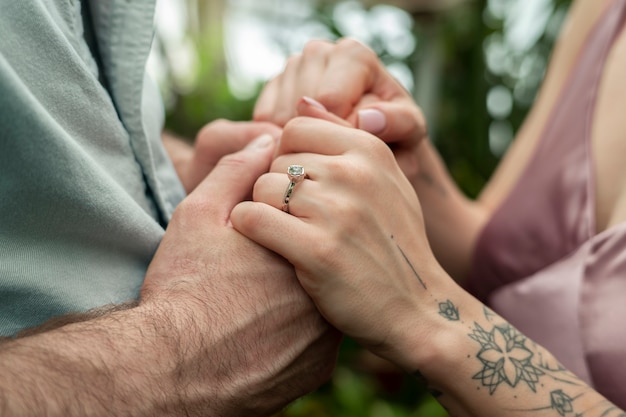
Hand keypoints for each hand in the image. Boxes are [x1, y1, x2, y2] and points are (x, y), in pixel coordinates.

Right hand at [142, 133, 339, 415]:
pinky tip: (264, 331)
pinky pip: (317, 340)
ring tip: (258, 302)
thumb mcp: (199, 215)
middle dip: (293, 258)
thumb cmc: (182, 288)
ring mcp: (327, 332)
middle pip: (318, 257)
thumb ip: (237, 171)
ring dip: (297, 297)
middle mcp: (325, 284)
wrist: (168, 368)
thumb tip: (268, 139)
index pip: (310, 217)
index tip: (256, 240)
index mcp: (301, 243)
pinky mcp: (319, 366)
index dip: (283, 221)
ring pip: (322, 298)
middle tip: (254, 274)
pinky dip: (297, 333)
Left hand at [231, 118, 445, 369]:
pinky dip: (252, 231)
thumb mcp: (384, 181)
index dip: (289, 156)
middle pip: (276, 159)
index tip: (300, 186)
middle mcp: (354, 173)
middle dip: (279, 188)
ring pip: (262, 188)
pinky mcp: (316, 250)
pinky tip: (272, 245)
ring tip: (290, 234)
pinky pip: (252, 219)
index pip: (296, 127)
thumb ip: (343, 138)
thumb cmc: (393, 243)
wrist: (416, 308)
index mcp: (370, 150)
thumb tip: (302, 100)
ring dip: (266, 211)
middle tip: (298, 218)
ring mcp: (337, 211)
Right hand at [254, 38, 426, 181]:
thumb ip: (396, 122)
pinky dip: (280, 142)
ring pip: (277, 117)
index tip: (354, 149)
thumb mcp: (409, 129)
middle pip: (298, 106)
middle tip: (336, 156)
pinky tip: (306, 148)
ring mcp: (292, 69)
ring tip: (324, 153)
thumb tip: (367, 119)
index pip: (328, 100)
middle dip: (316, 139)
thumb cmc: (395, 132)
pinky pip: (262, 124)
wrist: (376, 137)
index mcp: (353, 55)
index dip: (338, 134)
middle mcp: (319, 52)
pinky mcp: (272, 90)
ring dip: (297, 143)